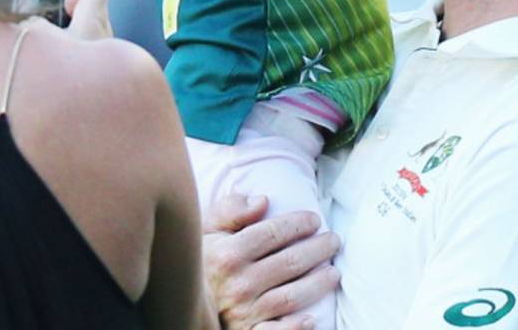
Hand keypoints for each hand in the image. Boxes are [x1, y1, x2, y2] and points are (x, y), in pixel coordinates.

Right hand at [204, 194, 340, 329]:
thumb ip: (231, 210)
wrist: (184, 300)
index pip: (274, 233)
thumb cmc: (203, 261)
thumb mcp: (207, 230)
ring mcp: (244, 312)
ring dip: (319, 283)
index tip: (315, 219)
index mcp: (228, 254)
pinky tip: (313, 319)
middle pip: (291, 262)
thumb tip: (263, 200)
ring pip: (293, 296)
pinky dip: (296, 327)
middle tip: (334, 241)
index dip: (299, 224)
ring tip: (334, 272)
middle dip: (319, 249)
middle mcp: (238, 283)